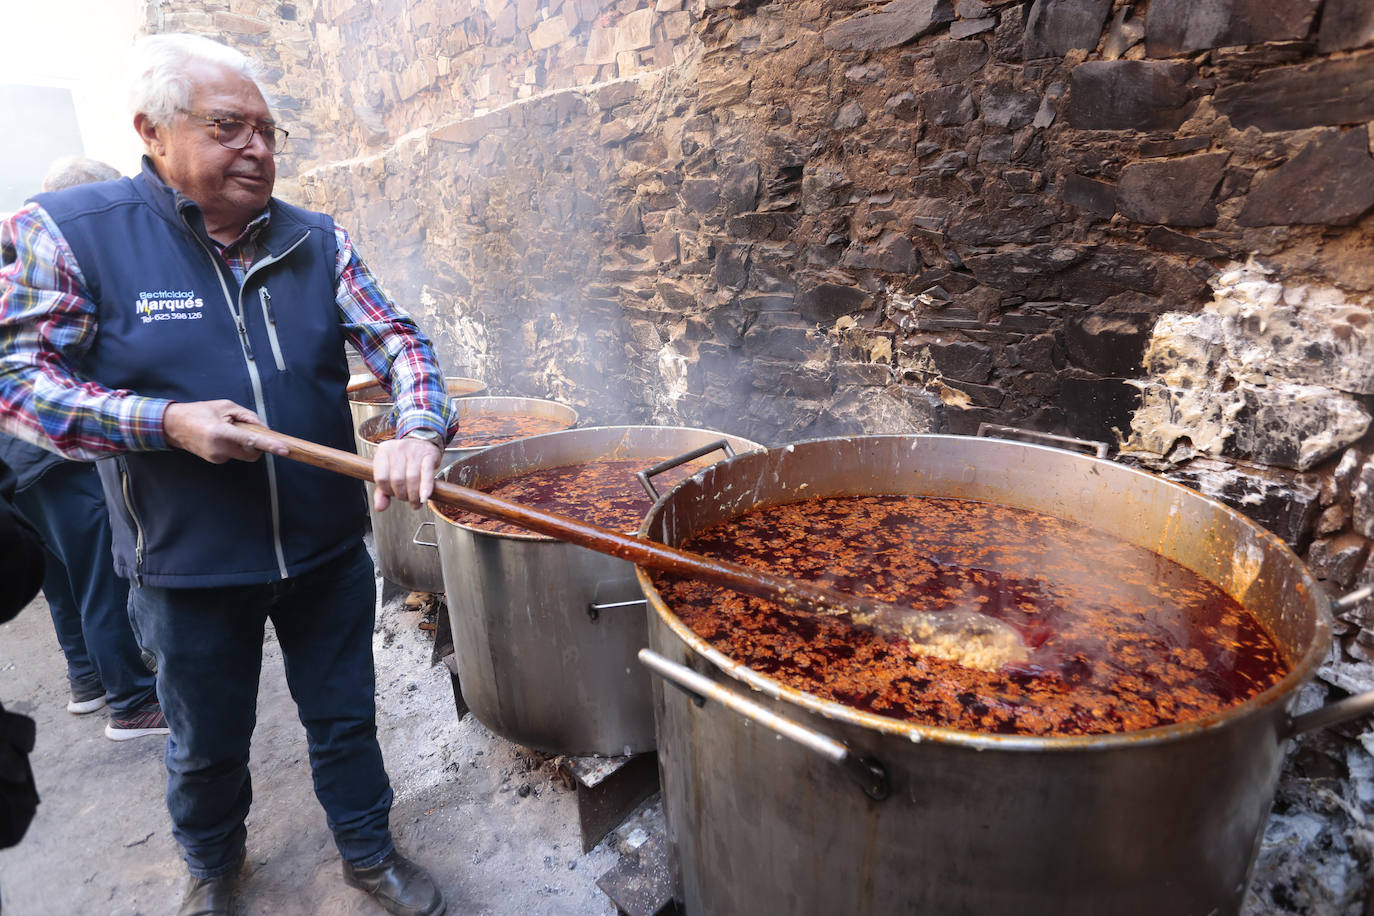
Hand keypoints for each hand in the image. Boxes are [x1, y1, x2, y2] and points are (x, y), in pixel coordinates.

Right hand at [163, 400, 288, 462]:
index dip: (270, 445)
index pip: (251, 441)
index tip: (284, 449)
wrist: (173, 426)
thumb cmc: (198, 412)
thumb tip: (264, 427)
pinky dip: (235, 445)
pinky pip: (235, 454)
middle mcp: (219, 449)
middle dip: (258, 443)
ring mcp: (217, 457)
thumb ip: (247, 416)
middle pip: (253, 452)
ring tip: (228, 430)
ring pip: (245, 454)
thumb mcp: (225, 406)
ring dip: (245, 443)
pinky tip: (222, 436)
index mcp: (220, 433)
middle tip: (248, 428)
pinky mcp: (216, 461)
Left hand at [372, 437, 441, 510]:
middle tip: (407, 499)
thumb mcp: (389, 472)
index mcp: (383, 451)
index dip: (388, 491)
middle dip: (402, 495)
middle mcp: (397, 448)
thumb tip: (380, 507)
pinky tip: (424, 497)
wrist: (423, 443)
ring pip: (412, 478)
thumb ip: (382, 491)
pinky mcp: (428, 454)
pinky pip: (426, 473)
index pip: (381, 478)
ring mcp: (414, 450)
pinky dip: (425, 487)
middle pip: (397, 479)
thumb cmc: (404, 461)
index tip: (394, 495)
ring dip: (414, 495)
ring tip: (416, 502)